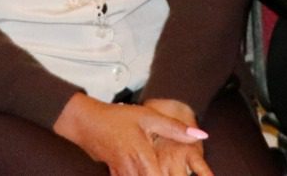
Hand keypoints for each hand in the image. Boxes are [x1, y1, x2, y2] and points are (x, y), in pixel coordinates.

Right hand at [53, 92, 207, 175]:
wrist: (86, 123)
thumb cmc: (117, 118)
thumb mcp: (147, 116)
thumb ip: (174, 128)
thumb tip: (200, 136)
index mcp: (143, 157)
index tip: (185, 174)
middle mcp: (132, 171)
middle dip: (166, 175)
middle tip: (174, 170)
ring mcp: (123, 175)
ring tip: (162, 170)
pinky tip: (148, 171)